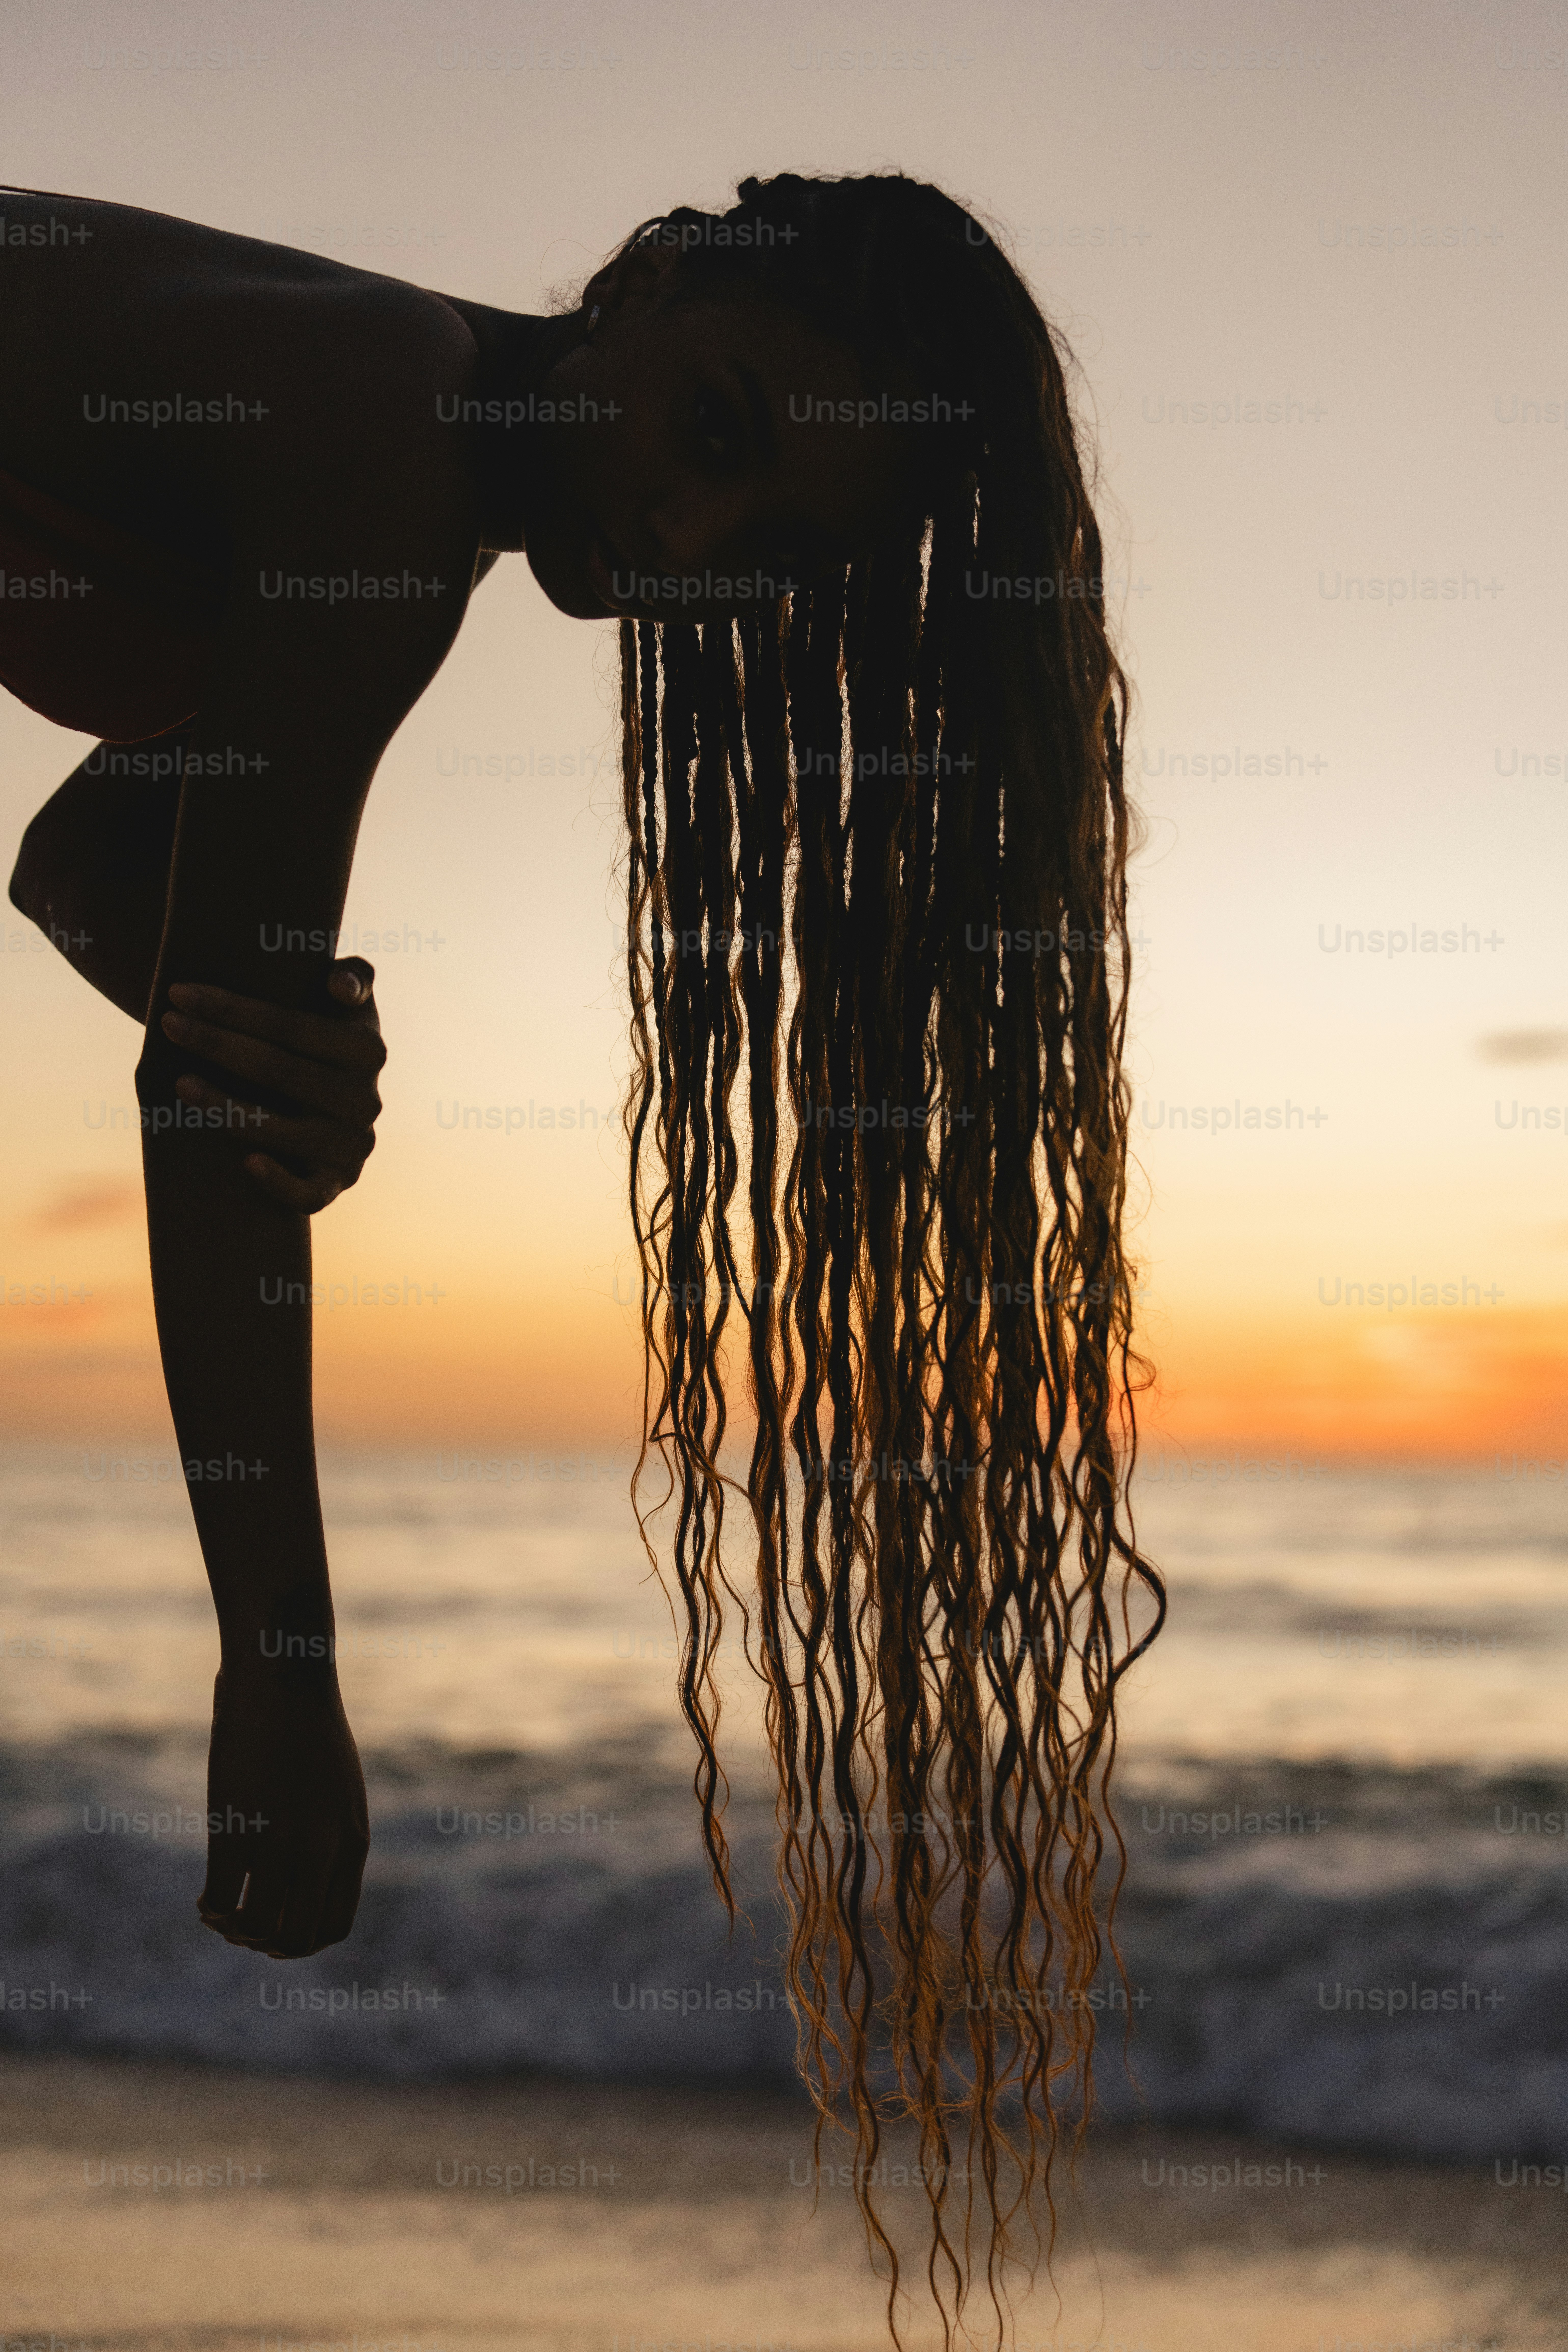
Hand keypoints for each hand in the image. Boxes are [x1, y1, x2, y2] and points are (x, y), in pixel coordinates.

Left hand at [158, 958, 386, 1213]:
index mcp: (368, 1049)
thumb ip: (355, 978)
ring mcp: (353, 1144)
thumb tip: (337, 987)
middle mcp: (366, 1099)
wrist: (337, 1096)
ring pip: (285, 1131)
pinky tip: (245, 1163)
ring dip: (226, 1108)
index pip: (292, 1026)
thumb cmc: (325, 1037)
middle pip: (280, 1070)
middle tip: (169, 1026)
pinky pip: (310, 1195)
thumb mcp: (350, 1002)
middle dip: (217, 1044)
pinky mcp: (338, 1182)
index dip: (233, 1008)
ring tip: (179, 1084)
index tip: (178, 993)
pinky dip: (279, 1183)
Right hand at [198, 1660, 368, 1956]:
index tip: (279, 1930)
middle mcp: (320, 1852)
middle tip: (245, 1927)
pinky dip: (210, 1909)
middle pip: (294, 1939)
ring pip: (254, 1928)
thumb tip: (306, 1883)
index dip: (303, 1941)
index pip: (333, 1925)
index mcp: (351, 1842)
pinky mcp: (235, 1832)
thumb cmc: (310, 1728)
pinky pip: (220, 1899)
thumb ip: (332, 1837)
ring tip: (222, 1912)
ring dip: (234, 1929)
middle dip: (267, 1943)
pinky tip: (205, 1899)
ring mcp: (277, 1845)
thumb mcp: (339, 1790)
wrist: (285, 1681)